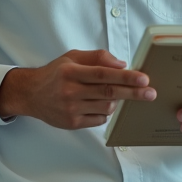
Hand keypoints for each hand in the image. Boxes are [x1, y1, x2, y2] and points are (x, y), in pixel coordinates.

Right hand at [0, 50, 155, 128]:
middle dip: (133, 93)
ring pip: (106, 108)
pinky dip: (105, 112)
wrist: (30, 94)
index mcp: (71, 71)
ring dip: (116, 101)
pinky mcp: (72, 123)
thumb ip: (97, 57)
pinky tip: (98, 104)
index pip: (103, 74)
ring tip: (113, 95)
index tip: (143, 78)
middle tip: (151, 92)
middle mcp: (70, 91)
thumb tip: (121, 64)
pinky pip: (99, 119)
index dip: (125, 77)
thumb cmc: (55, 73)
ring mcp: (71, 109)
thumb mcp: (72, 57)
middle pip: (109, 92)